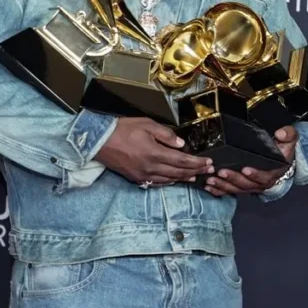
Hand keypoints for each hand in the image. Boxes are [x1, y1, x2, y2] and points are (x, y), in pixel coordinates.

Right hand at [95, 117, 213, 185]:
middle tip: (208, 171)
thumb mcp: (147, 124)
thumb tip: (181, 144)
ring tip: (194, 176)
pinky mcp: (136, 178)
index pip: (182, 161)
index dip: (197, 163)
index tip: (208, 162)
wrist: (99, 141)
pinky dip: (169, 182)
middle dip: (195, 171)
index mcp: (155, 153)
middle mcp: (151, 168)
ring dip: (183, 178)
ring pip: (168, 180)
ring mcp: (143, 175)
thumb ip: (166, 135)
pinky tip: (174, 179)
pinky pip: (157, 183)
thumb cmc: (123, 129)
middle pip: (178, 172)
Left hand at [204, 125, 297, 197]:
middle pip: (247, 184)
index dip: (255, 174)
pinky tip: (209, 187)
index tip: (245, 169)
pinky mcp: (242, 186)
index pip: (265, 176)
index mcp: (274, 172)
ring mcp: (252, 185)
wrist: (281, 160)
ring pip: (237, 189)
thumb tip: (281, 134)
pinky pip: (231, 190)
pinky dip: (219, 190)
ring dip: (223, 185)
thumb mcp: (289, 140)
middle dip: (233, 179)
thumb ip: (288, 134)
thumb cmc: (282, 150)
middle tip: (221, 172)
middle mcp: (262, 182)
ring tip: (211, 179)